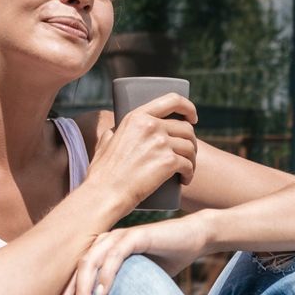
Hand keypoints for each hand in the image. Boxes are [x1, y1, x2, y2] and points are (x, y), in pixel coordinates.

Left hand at [48, 214, 210, 294]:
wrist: (192, 239)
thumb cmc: (163, 264)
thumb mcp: (134, 286)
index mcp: (96, 255)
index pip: (69, 280)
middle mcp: (101, 244)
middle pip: (72, 273)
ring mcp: (116, 238)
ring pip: (89, 263)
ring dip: (83, 292)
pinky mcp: (135, 236)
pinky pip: (115, 255)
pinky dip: (107, 274)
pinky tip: (103, 294)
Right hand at [85, 94, 199, 213]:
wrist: (105, 194)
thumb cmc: (102, 174)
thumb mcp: (104, 143)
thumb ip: (112, 133)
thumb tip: (115, 132)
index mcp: (137, 117)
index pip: (173, 100)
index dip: (188, 108)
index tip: (192, 118)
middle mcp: (151, 126)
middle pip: (186, 128)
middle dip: (190, 141)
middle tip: (186, 154)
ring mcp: (160, 143)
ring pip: (190, 147)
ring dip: (192, 159)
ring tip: (185, 170)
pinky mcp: (168, 162)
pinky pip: (189, 165)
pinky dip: (189, 174)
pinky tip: (185, 180)